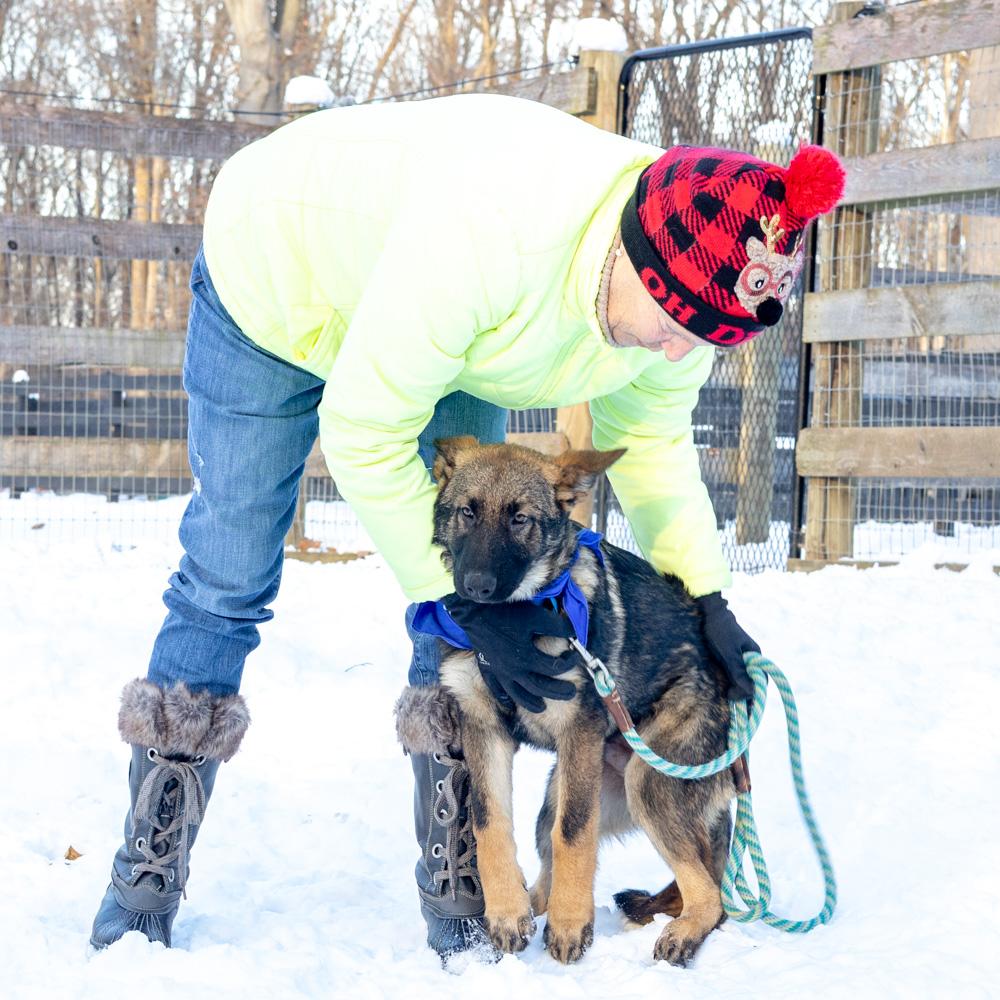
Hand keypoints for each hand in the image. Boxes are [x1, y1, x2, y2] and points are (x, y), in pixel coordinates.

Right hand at [442, 596, 577, 712]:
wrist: (474, 611)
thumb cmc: (507, 612)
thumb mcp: (537, 615)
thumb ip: (558, 626)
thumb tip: (575, 632)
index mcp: (528, 657)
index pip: (555, 667)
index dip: (569, 663)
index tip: (575, 655)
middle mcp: (514, 670)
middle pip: (540, 687)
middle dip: (559, 692)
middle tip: (572, 692)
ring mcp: (499, 672)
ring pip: (518, 695)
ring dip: (532, 703)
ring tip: (543, 707)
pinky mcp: (487, 668)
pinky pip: (495, 689)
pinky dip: (503, 699)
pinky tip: (509, 705)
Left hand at [694, 592, 759, 701]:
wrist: (709, 614)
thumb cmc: (720, 631)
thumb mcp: (728, 653)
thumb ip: (738, 672)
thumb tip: (750, 692)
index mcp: (756, 657)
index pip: (760, 683)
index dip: (753, 697)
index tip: (745, 710)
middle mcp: (751, 660)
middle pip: (752, 684)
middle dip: (746, 697)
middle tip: (733, 707)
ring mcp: (741, 660)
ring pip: (743, 681)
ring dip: (738, 693)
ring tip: (730, 703)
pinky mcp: (730, 660)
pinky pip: (734, 676)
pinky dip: (731, 685)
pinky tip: (726, 693)